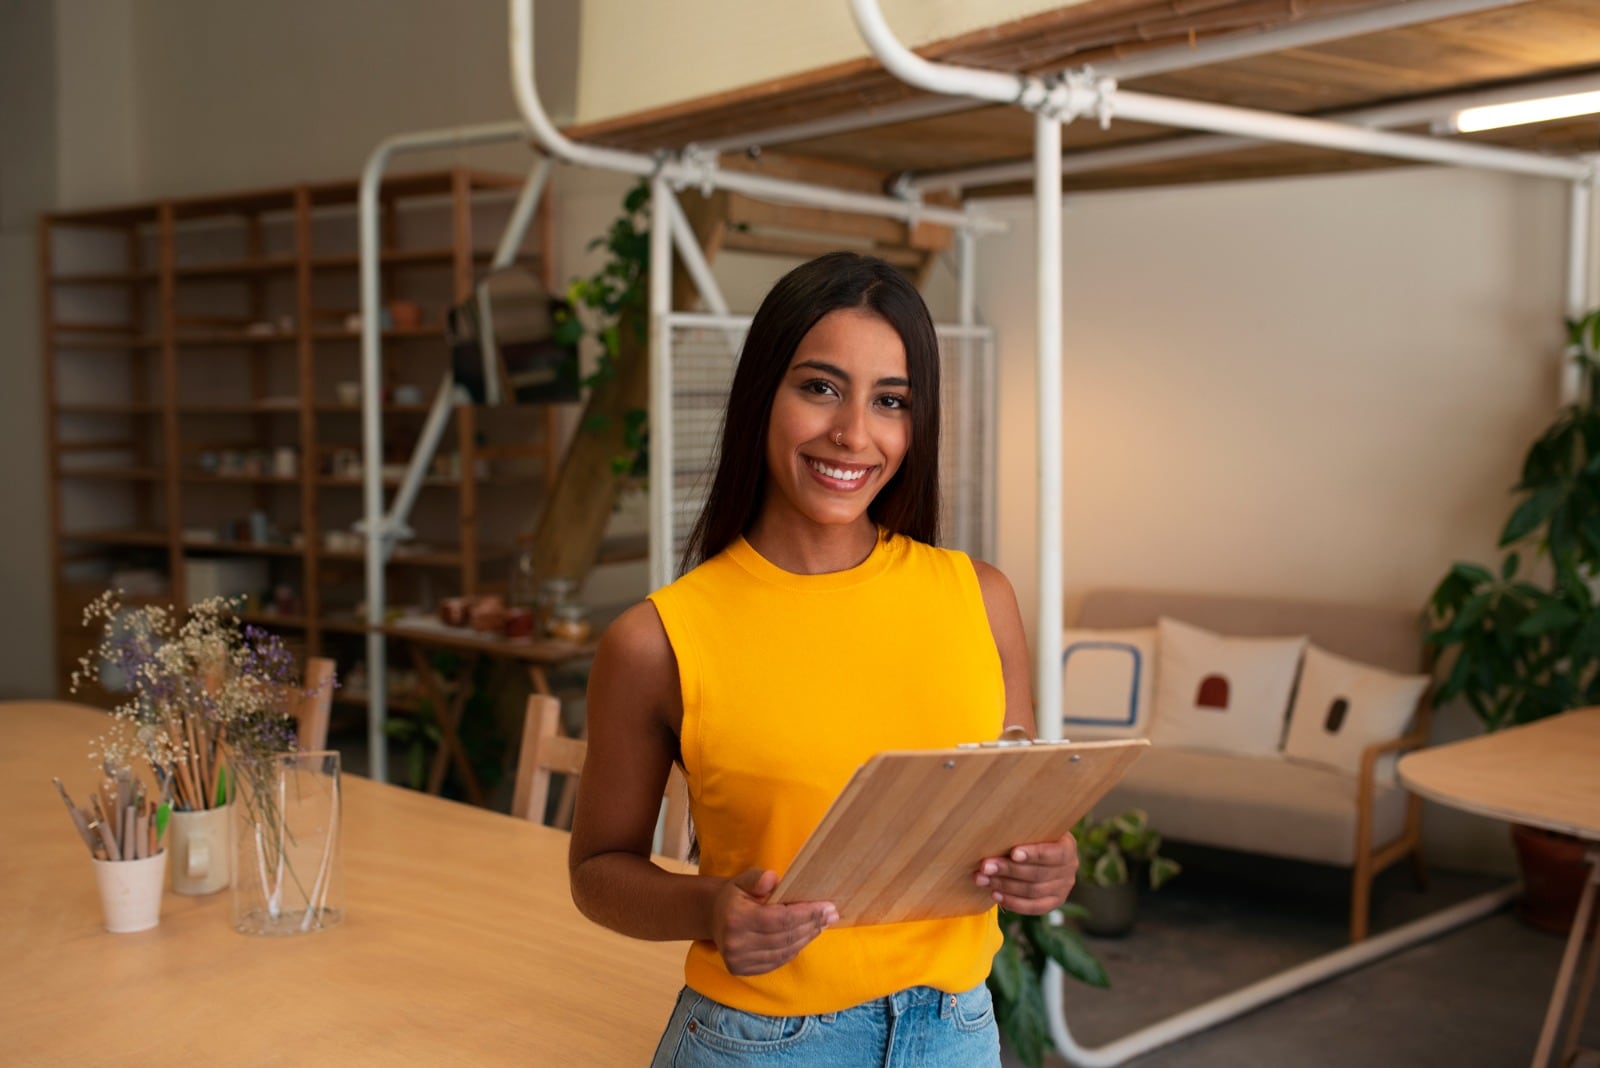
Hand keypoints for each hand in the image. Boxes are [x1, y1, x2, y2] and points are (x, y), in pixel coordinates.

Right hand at [710, 868, 837, 975]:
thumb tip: (773, 879)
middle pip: (785, 937)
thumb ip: (758, 878)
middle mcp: (736, 943)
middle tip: (831, 914)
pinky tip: (804, 936)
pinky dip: (794, 949)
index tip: (827, 906)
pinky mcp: (742, 970)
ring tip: (821, 924)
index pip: (780, 919)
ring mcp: (738, 960)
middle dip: (812, 925)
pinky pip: (777, 961)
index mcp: (735, 918)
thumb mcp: (743, 879)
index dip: (807, 914)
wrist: (714, 916)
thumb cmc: (735, 895)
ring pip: (784, 952)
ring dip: (806, 938)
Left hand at [974, 832, 1078, 913]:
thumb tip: (997, 832)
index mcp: (1067, 847)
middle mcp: (1069, 869)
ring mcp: (1063, 888)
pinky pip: (1033, 907)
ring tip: (982, 879)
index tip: (1013, 853)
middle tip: (985, 866)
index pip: (1053, 853)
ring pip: (1032, 891)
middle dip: (1008, 870)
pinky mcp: (1054, 902)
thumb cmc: (1032, 835)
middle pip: (1037, 874)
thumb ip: (1022, 831)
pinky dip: (1013, 902)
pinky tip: (995, 895)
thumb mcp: (1034, 828)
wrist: (1040, 853)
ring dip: (1004, 885)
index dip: (1033, 854)